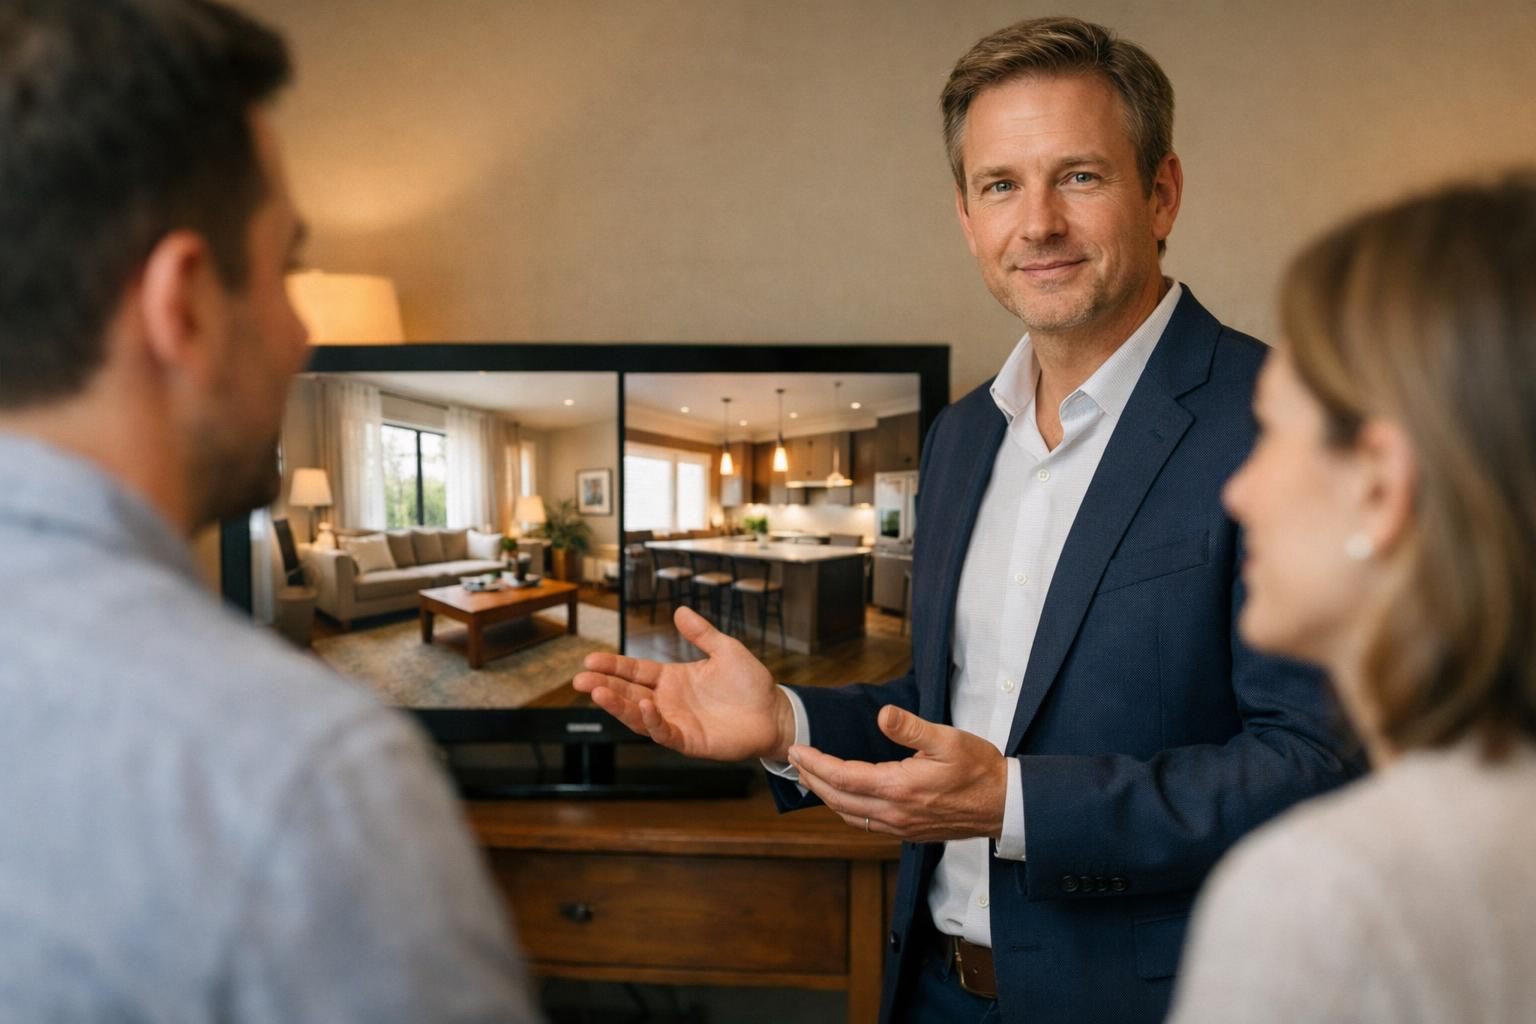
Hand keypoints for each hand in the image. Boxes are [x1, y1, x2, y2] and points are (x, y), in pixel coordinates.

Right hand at [574, 606, 796, 761]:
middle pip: (628, 694)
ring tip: (598, 693)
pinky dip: (651, 721)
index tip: (590, 660)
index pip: (635, 672)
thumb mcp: (725, 650)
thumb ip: (701, 633)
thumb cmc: (750, 683)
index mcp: (672, 679)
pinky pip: (664, 732)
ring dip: (618, 706)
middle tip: (579, 680)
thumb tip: (679, 610)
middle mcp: (668, 701)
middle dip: (603, 687)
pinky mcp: (689, 740)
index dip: (613, 666)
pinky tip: (644, 706)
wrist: (775, 712)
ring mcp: (676, 722)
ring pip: (639, 716)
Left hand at [789, 705, 1006, 841]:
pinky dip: (845, 809)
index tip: (797, 748)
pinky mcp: (908, 832)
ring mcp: (900, 827)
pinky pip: (865, 824)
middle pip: (838, 799)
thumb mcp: (948, 740)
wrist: (1005, 805)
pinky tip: (843, 797)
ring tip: (811, 776)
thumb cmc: (979, 769)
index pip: (843, 777)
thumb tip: (882, 715)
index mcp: (900, 787)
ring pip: (849, 815)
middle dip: (812, 778)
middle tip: (794, 760)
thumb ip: (911, 728)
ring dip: (825, 796)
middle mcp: (895, 813)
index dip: (816, 763)